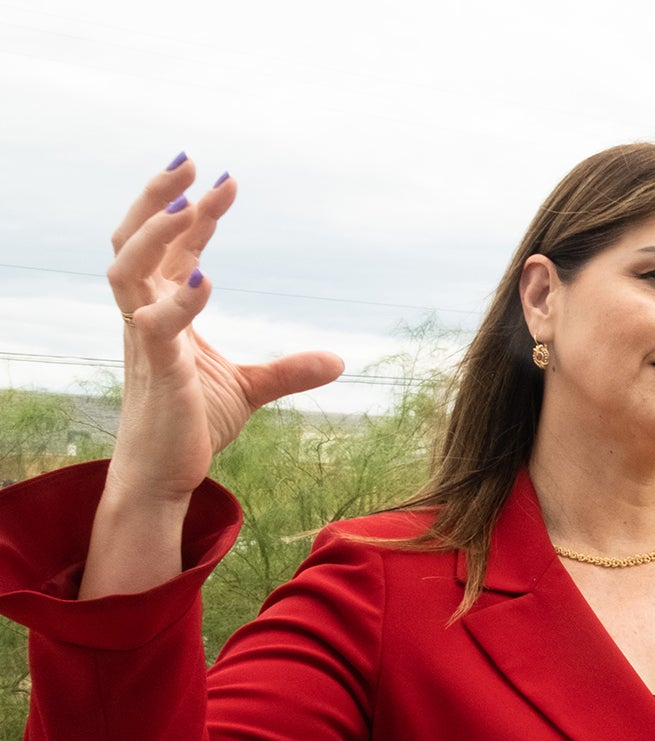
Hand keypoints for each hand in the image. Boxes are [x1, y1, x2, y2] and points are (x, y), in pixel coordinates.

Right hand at [104, 154, 342, 507]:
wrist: (166, 475)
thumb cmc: (192, 424)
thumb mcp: (251, 389)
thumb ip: (289, 370)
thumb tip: (339, 361)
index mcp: (163, 310)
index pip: (175, 248)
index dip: (197, 212)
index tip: (228, 180)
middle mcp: (145, 315)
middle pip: (134, 240)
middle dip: (158, 198)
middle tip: (190, 162)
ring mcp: (144, 340)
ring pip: (126, 269)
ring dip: (156, 234)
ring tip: (189, 204)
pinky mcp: (155, 371)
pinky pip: (156, 326)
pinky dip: (180, 301)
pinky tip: (206, 279)